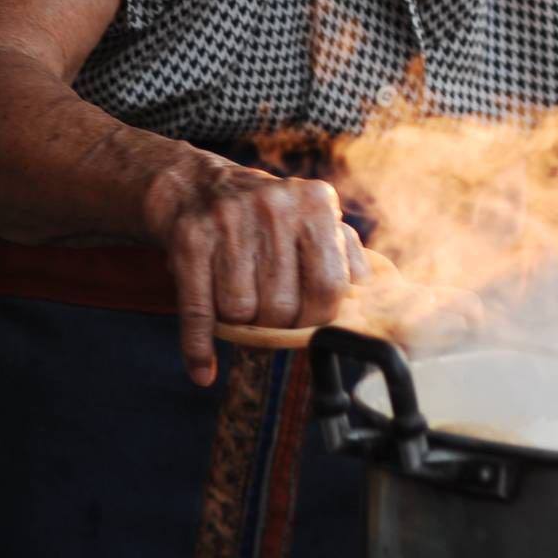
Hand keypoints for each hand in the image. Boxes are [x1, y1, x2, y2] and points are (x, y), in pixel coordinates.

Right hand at [144, 157, 368, 385]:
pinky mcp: (189, 239)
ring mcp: (228, 221)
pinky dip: (198, 348)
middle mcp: (274, 207)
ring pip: (240, 311)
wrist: (195, 185)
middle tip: (269, 319)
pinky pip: (198, 310)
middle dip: (276, 325)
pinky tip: (204, 372)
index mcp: (315, 203)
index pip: (329, 285)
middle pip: (282, 306)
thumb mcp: (312, 218)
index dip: (319, 318)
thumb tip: (369, 298)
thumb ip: (345, 253)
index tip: (307, 324)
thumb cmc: (267, 214)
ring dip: (239, 324)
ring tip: (239, 307)